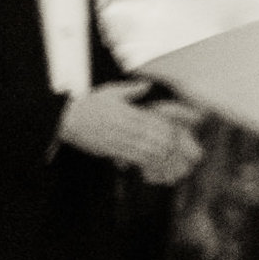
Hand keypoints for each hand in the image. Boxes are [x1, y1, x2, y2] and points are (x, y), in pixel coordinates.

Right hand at [57, 80, 203, 185]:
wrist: (66, 118)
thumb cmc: (89, 104)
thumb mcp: (112, 92)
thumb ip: (132, 90)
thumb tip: (146, 85)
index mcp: (133, 113)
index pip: (161, 123)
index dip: (176, 132)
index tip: (187, 138)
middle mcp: (130, 127)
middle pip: (161, 139)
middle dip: (178, 150)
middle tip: (192, 159)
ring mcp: (122, 140)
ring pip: (150, 152)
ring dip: (166, 162)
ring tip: (180, 171)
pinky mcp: (112, 151)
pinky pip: (134, 161)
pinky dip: (147, 167)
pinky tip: (156, 174)